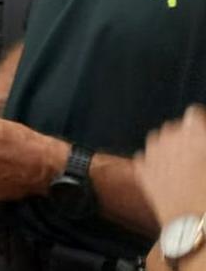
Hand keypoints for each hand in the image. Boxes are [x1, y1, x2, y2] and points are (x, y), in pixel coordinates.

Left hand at [136, 105, 205, 224]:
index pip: (194, 114)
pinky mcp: (141, 169)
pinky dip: (156, 164)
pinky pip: (147, 158)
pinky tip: (169, 179)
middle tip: (198, 157)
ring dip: (169, 148)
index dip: (201, 125)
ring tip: (184, 168)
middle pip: (176, 127)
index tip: (204, 137)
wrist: (197, 227)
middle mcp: (169, 135)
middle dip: (186, 137)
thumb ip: (205, 141)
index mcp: (194, 130)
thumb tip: (201, 145)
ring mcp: (151, 151)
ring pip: (158, 140)